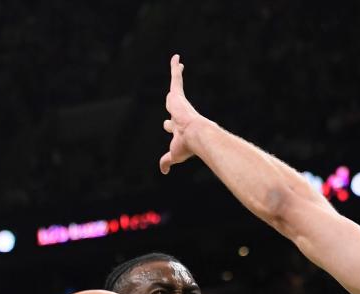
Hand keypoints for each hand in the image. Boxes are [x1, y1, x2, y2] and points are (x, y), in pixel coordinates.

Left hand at [160, 54, 203, 174]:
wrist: (196, 135)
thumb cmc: (186, 146)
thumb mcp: (173, 155)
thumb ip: (166, 161)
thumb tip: (163, 171)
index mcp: (179, 128)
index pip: (172, 125)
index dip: (170, 125)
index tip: (168, 124)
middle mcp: (180, 114)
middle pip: (174, 103)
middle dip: (174, 99)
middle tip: (173, 95)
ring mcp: (179, 103)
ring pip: (176, 84)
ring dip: (176, 74)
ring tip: (177, 64)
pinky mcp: (178, 94)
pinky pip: (176, 77)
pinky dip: (174, 67)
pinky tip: (175, 57)